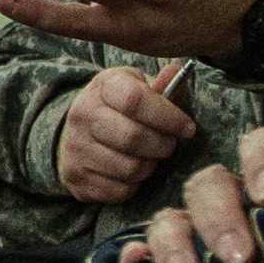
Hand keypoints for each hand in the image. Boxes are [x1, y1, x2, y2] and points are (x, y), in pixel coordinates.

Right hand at [53, 60, 197, 204]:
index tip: (188, 128)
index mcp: (103, 86)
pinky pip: (119, 190)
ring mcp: (75, 147)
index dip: (168, 117)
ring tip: (150, 157)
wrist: (79, 130)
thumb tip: (175, 72)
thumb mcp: (140, 87)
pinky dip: (135, 185)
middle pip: (133, 138)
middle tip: (170, 145)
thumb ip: (163, 85)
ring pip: (129, 168)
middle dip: (163, 145)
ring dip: (150, 166)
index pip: (135, 100)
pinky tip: (133, 171)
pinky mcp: (76, 177)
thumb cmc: (121, 107)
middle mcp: (82, 114)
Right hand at [141, 121, 263, 262]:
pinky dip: (138, 257)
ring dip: (175, 244)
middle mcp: (231, 197)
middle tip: (239, 257)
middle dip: (220, 218)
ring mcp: (196, 227)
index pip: (262, 146)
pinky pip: (145, 250)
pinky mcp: (171, 258)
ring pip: (174, 218)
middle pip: (211, 185)